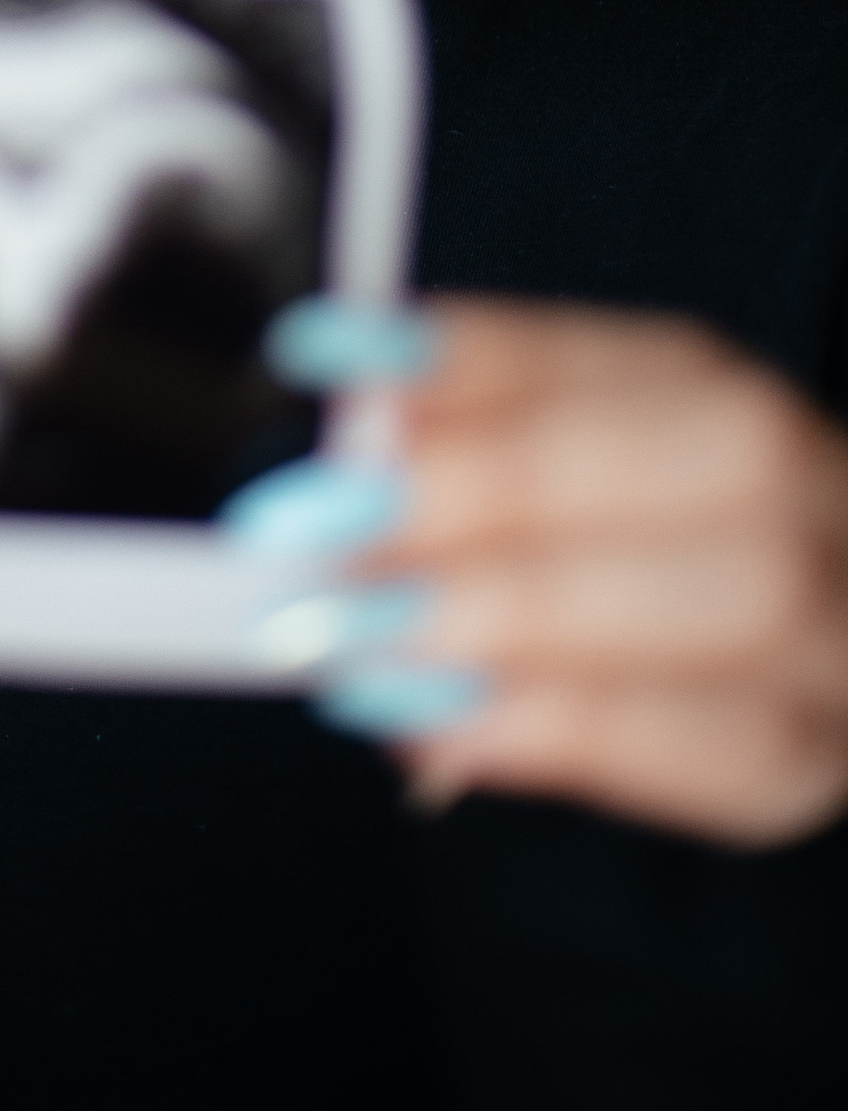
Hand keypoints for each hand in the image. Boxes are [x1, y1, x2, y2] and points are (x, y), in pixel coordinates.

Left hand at [248, 298, 847, 846]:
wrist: (803, 649)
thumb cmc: (642, 551)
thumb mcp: (567, 467)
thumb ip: (467, 440)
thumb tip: (348, 436)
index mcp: (716, 392)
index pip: (577, 352)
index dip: (448, 351)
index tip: (313, 348)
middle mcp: (799, 490)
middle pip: (667, 466)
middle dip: (477, 491)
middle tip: (322, 524)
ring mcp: (826, 631)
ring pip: (709, 606)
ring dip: (506, 619)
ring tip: (355, 631)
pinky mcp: (804, 762)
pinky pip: (701, 751)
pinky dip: (551, 733)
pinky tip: (430, 728)